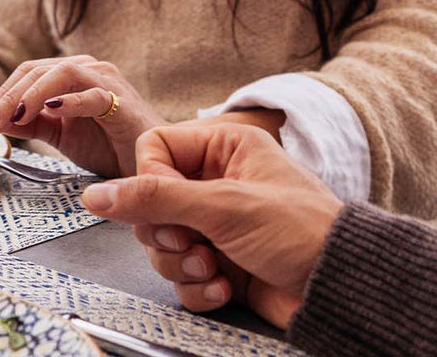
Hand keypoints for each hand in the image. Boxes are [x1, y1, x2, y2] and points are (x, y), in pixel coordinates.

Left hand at [0, 56, 163, 176]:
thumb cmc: (109, 146)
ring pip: (62, 72)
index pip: (28, 72)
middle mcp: (89, 69)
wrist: (149, 167)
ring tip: (14, 116)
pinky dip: (70, 100)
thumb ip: (32, 124)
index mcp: (72, 74)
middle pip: (38, 69)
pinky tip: (52, 109)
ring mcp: (107, 82)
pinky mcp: (123, 102)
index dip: (3, 93)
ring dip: (31, 94)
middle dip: (9, 96)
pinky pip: (93, 94)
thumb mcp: (60, 135)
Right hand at [80, 123, 341, 329]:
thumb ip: (154, 198)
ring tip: (210, 267)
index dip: (149, 180)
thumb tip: (94, 195)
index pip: (153, 150)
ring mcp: (215, 225)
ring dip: (179, 262)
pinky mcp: (218, 263)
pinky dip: (196, 286)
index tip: (167, 205)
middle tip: (189, 242)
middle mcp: (214, 182)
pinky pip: (180, 274)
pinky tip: (222, 287)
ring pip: (160, 242)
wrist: (343, 289)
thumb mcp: (223, 206)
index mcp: (221, 147)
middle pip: (149, 201)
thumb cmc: (302, 231)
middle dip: (164, 232)